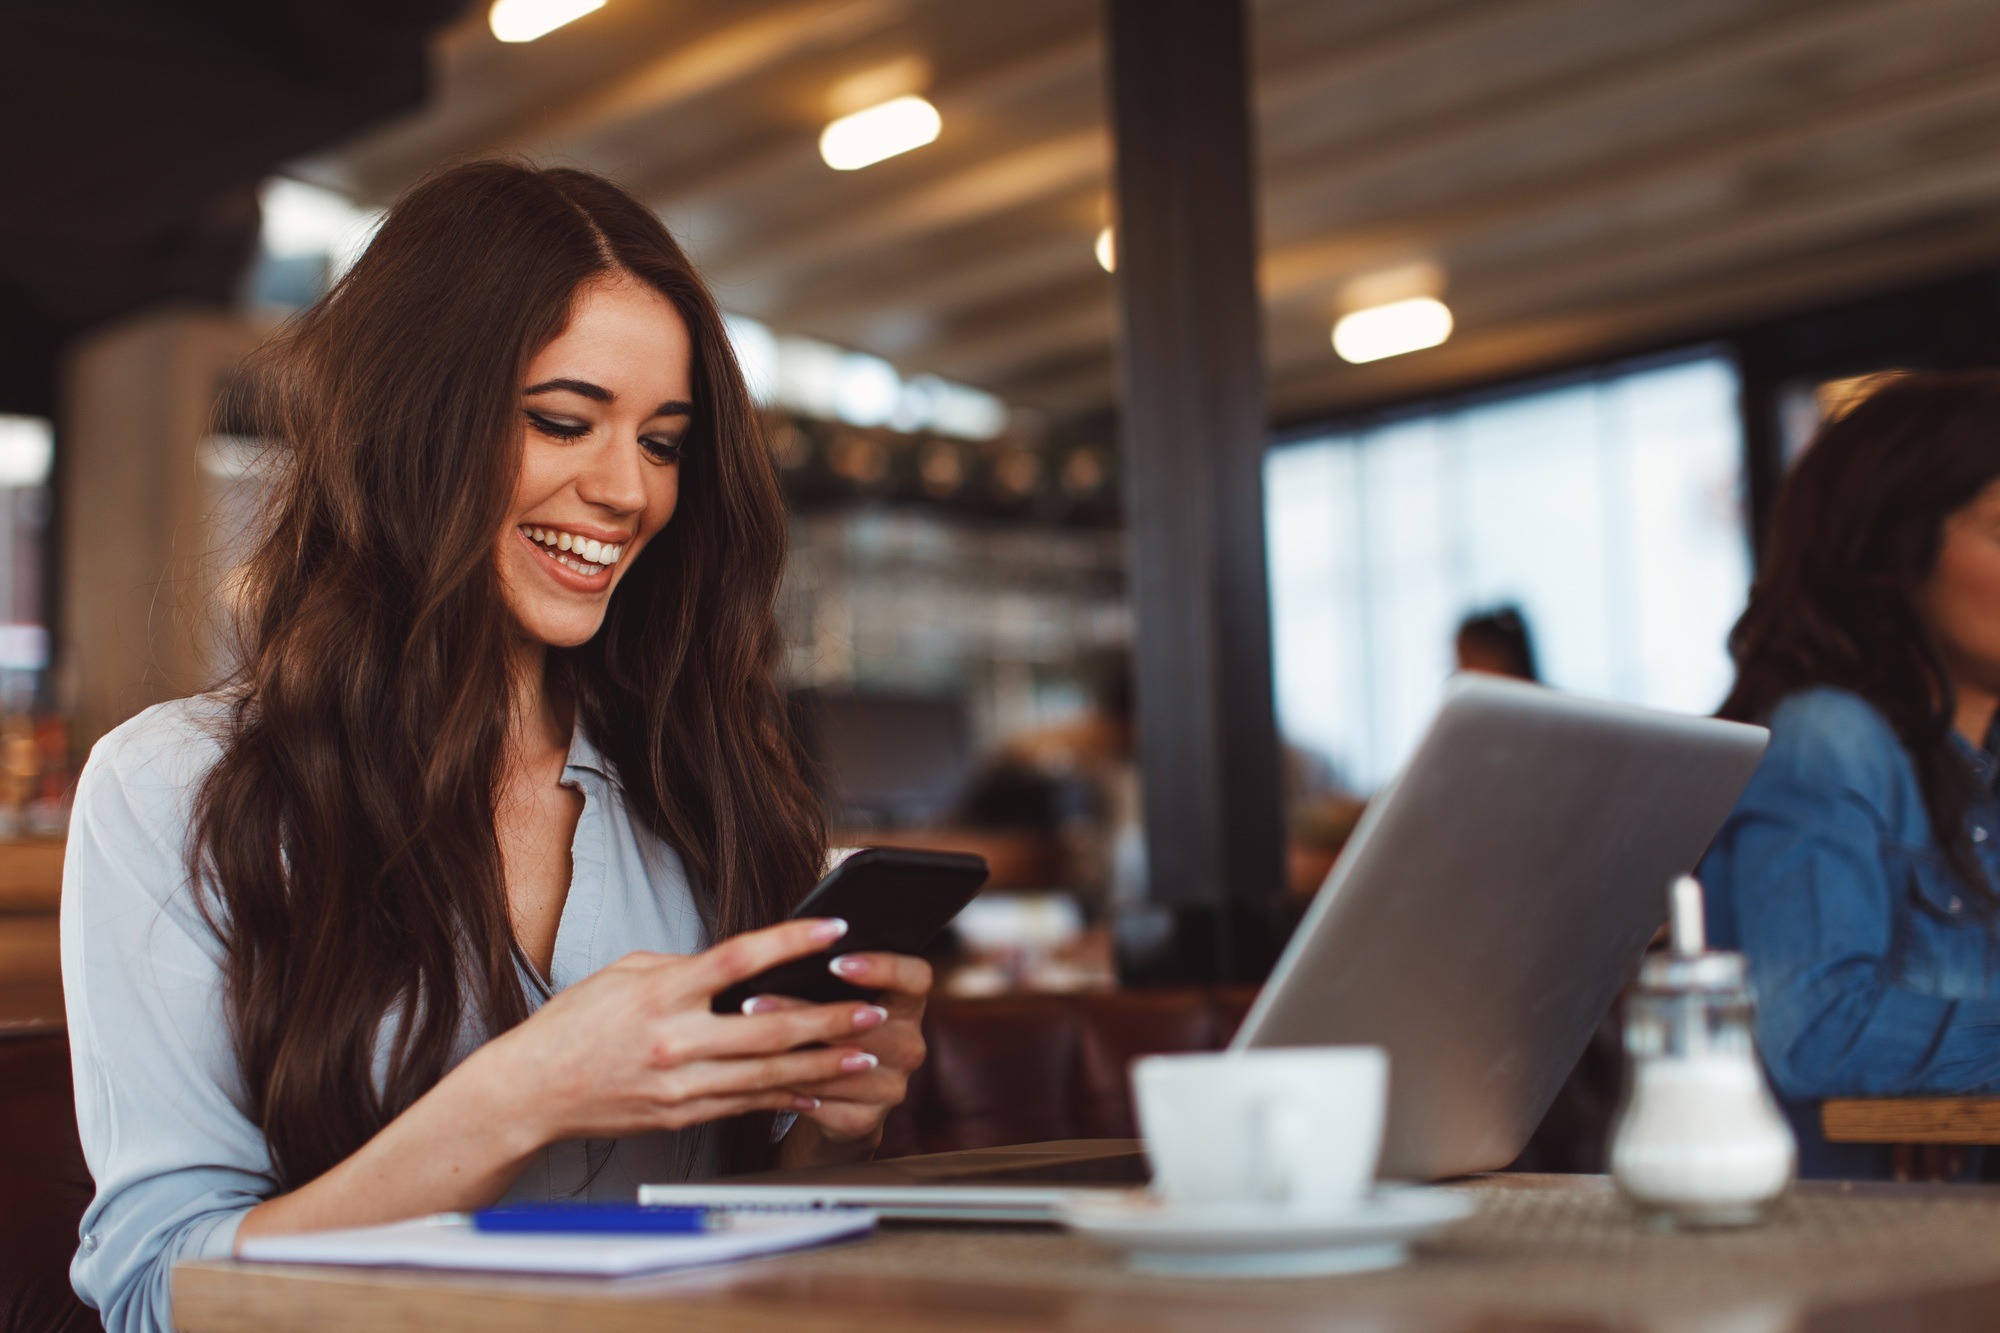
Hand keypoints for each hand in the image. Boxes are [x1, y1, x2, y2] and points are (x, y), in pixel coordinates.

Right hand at [471, 918, 892, 1148]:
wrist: (531, 1092)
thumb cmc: (573, 1025)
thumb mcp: (624, 973)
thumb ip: (682, 968)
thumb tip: (734, 965)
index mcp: (661, 993)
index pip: (737, 958)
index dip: (791, 942)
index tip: (834, 930)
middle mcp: (674, 1041)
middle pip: (768, 1028)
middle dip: (828, 1020)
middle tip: (871, 1009)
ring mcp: (680, 1085)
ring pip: (768, 1075)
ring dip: (823, 1064)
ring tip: (865, 1053)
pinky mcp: (681, 1116)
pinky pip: (746, 1103)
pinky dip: (787, 1096)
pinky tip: (820, 1089)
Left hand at [754, 950, 931, 1159]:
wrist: (841, 1102)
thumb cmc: (831, 1035)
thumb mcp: (838, 1001)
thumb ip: (825, 979)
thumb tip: (775, 949)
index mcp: (908, 1006)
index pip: (915, 977)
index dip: (881, 968)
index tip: (836, 962)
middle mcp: (910, 1044)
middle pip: (864, 1024)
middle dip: (803, 1013)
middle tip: (754, 1002)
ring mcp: (893, 1085)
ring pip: (838, 1067)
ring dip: (787, 1055)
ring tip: (745, 1041)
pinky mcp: (868, 1120)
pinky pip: (825, 1103)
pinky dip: (789, 1089)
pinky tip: (760, 1079)